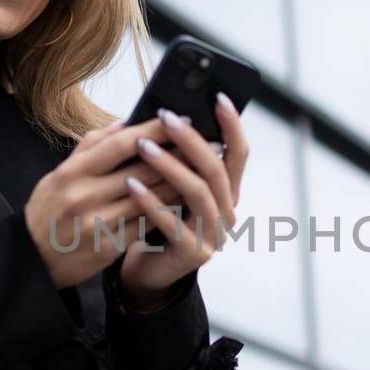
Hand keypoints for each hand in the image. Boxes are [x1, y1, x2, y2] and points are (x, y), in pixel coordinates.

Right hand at [22, 115, 187, 289]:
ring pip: (150, 197)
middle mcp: (85, 196)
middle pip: (142, 169)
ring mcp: (98, 224)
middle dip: (177, 154)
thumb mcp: (58, 175)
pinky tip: (185, 200)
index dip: (153, 129)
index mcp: (72, 173)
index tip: (178, 118)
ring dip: (180, 182)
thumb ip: (90, 148)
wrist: (31, 260)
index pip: (120, 144)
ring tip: (203, 169)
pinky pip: (146, 224)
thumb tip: (123, 124)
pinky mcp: (109, 247)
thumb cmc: (48, 212)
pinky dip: (167, 210)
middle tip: (205, 142)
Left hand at [118, 92, 247, 302]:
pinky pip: (174, 223)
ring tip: (142, 146)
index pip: (238, 152)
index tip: (217, 97)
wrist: (148, 272)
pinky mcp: (195, 254)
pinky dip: (151, 202)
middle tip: (167, 117)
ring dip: (170, 166)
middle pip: (217, 168)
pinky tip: (131, 185)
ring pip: (198, 193)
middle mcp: (227, 211)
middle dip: (191, 140)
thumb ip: (176, 159)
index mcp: (226, 191)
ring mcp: (215, 234)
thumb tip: (164, 115)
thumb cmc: (157, 221)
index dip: (232, 125)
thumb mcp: (169, 186)